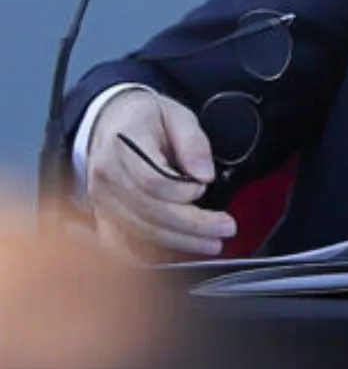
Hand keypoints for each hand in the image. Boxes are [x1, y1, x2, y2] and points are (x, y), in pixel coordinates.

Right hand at [84, 91, 235, 261]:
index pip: (152, 180)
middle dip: (192, 225)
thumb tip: (204, 172)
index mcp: (124, 144)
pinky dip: (150, 253)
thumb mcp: (177, 115)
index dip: (183, 190)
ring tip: (212, 243)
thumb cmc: (145, 119)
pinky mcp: (102, 214)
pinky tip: (176, 252)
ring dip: (179, 241)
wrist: (111, 122)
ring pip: (138, 230)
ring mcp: (100, 198)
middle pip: (148, 211)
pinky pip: (122, 242)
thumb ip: (194, 142)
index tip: (206, 186)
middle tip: (226, 228)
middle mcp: (106, 175)